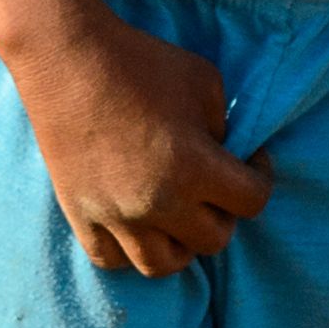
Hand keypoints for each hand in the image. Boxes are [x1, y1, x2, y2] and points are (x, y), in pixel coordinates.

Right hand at [9, 4, 273, 273]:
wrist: (69, 61)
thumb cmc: (142, 63)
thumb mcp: (205, 82)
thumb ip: (222, 127)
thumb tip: (225, 156)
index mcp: (193, 167)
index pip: (251, 201)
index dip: (260, 178)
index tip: (252, 161)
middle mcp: (157, 204)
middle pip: (213, 240)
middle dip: (224, 212)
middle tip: (216, 185)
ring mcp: (115, 219)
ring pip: (163, 266)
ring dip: (182, 243)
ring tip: (182, 213)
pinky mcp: (81, 220)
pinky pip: (114, 261)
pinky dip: (133, 250)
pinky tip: (141, 222)